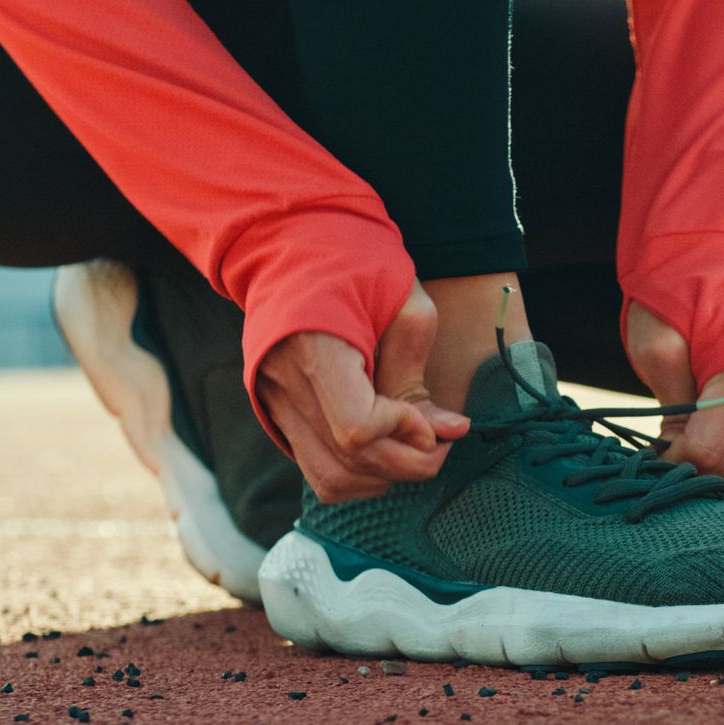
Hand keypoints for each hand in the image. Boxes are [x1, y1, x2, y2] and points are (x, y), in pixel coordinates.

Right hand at [256, 281, 469, 501]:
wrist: (291, 245)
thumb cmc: (355, 262)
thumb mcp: (401, 301)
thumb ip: (418, 371)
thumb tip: (448, 432)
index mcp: (313, 346)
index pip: (358, 427)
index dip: (402, 429)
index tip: (430, 414)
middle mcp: (284, 384)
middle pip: (351, 461)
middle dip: (411, 461)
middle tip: (442, 439)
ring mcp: (275, 405)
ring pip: (334, 480)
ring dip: (386, 475)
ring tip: (415, 442)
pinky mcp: (278, 417)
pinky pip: (320, 472)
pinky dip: (360, 474)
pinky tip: (386, 446)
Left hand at [623, 303, 723, 504]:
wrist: (714, 277)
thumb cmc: (680, 308)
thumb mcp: (658, 344)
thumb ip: (671, 403)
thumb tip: (678, 456)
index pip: (710, 444)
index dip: (675, 462)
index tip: (654, 460)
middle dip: (700, 476)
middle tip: (673, 468)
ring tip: (703, 468)